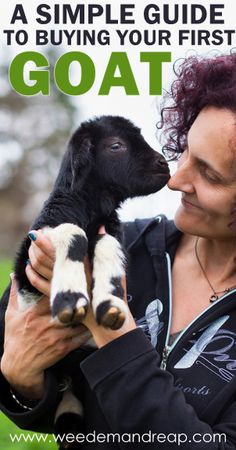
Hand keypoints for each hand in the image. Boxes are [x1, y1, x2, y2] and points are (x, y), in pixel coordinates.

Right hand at [1, 275, 90, 399]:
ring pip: (76, 322)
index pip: (50, 296)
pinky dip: (88, 331)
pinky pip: (80, 338)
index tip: (73, 281)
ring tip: (94, 308)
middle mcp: (45, 324)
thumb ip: (14, 294)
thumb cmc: (14, 338)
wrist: (18, 367)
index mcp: (33, 314)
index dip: (62, 288)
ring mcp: (54, 337)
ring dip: (86, 316)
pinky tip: (93, 325)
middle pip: (67, 308)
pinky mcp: (62, 348)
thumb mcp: (11, 315)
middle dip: (78, 301)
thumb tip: (14, 274)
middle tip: (90, 293)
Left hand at [26, 227, 135, 350]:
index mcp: (82, 264)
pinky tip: (29, 267)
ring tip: (31, 248)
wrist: (105, 318)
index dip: (50, 237)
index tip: (45, 229)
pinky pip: (38, 283)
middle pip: (46, 255)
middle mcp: (70, 273)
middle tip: (34, 236)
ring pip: (40, 267)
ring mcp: (61, 286)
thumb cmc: (110, 292)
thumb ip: (105, 246)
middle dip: (38, 244)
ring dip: (33, 256)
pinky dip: (31, 273)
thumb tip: (102, 227)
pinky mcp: (56, 296)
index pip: (61, 247)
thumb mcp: (112, 268)